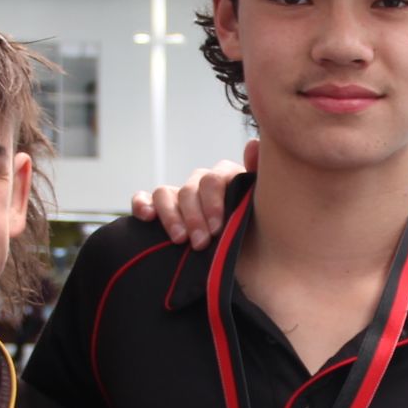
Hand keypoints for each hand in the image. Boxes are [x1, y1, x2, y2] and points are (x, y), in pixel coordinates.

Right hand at [126, 145, 254, 245]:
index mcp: (227, 179)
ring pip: (165, 193)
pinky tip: (146, 216)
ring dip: (170, 215)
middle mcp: (202, 184)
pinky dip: (142, 204)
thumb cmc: (260, 232)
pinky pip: (146, 199)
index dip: (213, 203)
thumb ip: (257, 174)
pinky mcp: (163, 210)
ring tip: (179, 239)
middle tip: (200, 243)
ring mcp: (181, 197)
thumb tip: (253, 145)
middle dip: (194, 217)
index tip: (217, 228)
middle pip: (189, 189)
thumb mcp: (264, 204)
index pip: (213, 180)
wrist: (251, 263)